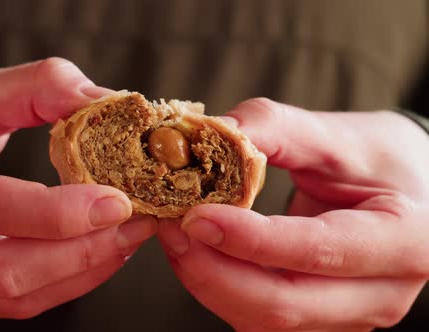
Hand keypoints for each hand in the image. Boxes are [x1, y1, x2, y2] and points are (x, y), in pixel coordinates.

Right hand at [0, 58, 156, 317]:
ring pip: (13, 296)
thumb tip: (108, 103)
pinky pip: (11, 303)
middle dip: (83, 251)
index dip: (57, 213)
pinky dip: (63, 282)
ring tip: (126, 237)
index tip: (117, 202)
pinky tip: (94, 252)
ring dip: (82, 271)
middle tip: (136, 222)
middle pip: (4, 268)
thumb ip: (40, 87)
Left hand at [158, 98, 428, 330]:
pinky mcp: (317, 320)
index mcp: (404, 240)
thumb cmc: (377, 159)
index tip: (195, 215)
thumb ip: (274, 128)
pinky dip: (219, 287)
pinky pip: (256, 319)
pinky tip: (199, 252)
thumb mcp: (336, 133)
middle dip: (213, 270)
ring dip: (208, 281)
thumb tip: (209, 132)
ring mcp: (346, 316)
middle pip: (283, 304)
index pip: (318, 251)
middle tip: (170, 225)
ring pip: (262, 321)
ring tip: (176, 234)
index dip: (250, 240)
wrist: (406, 190)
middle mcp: (381, 293)